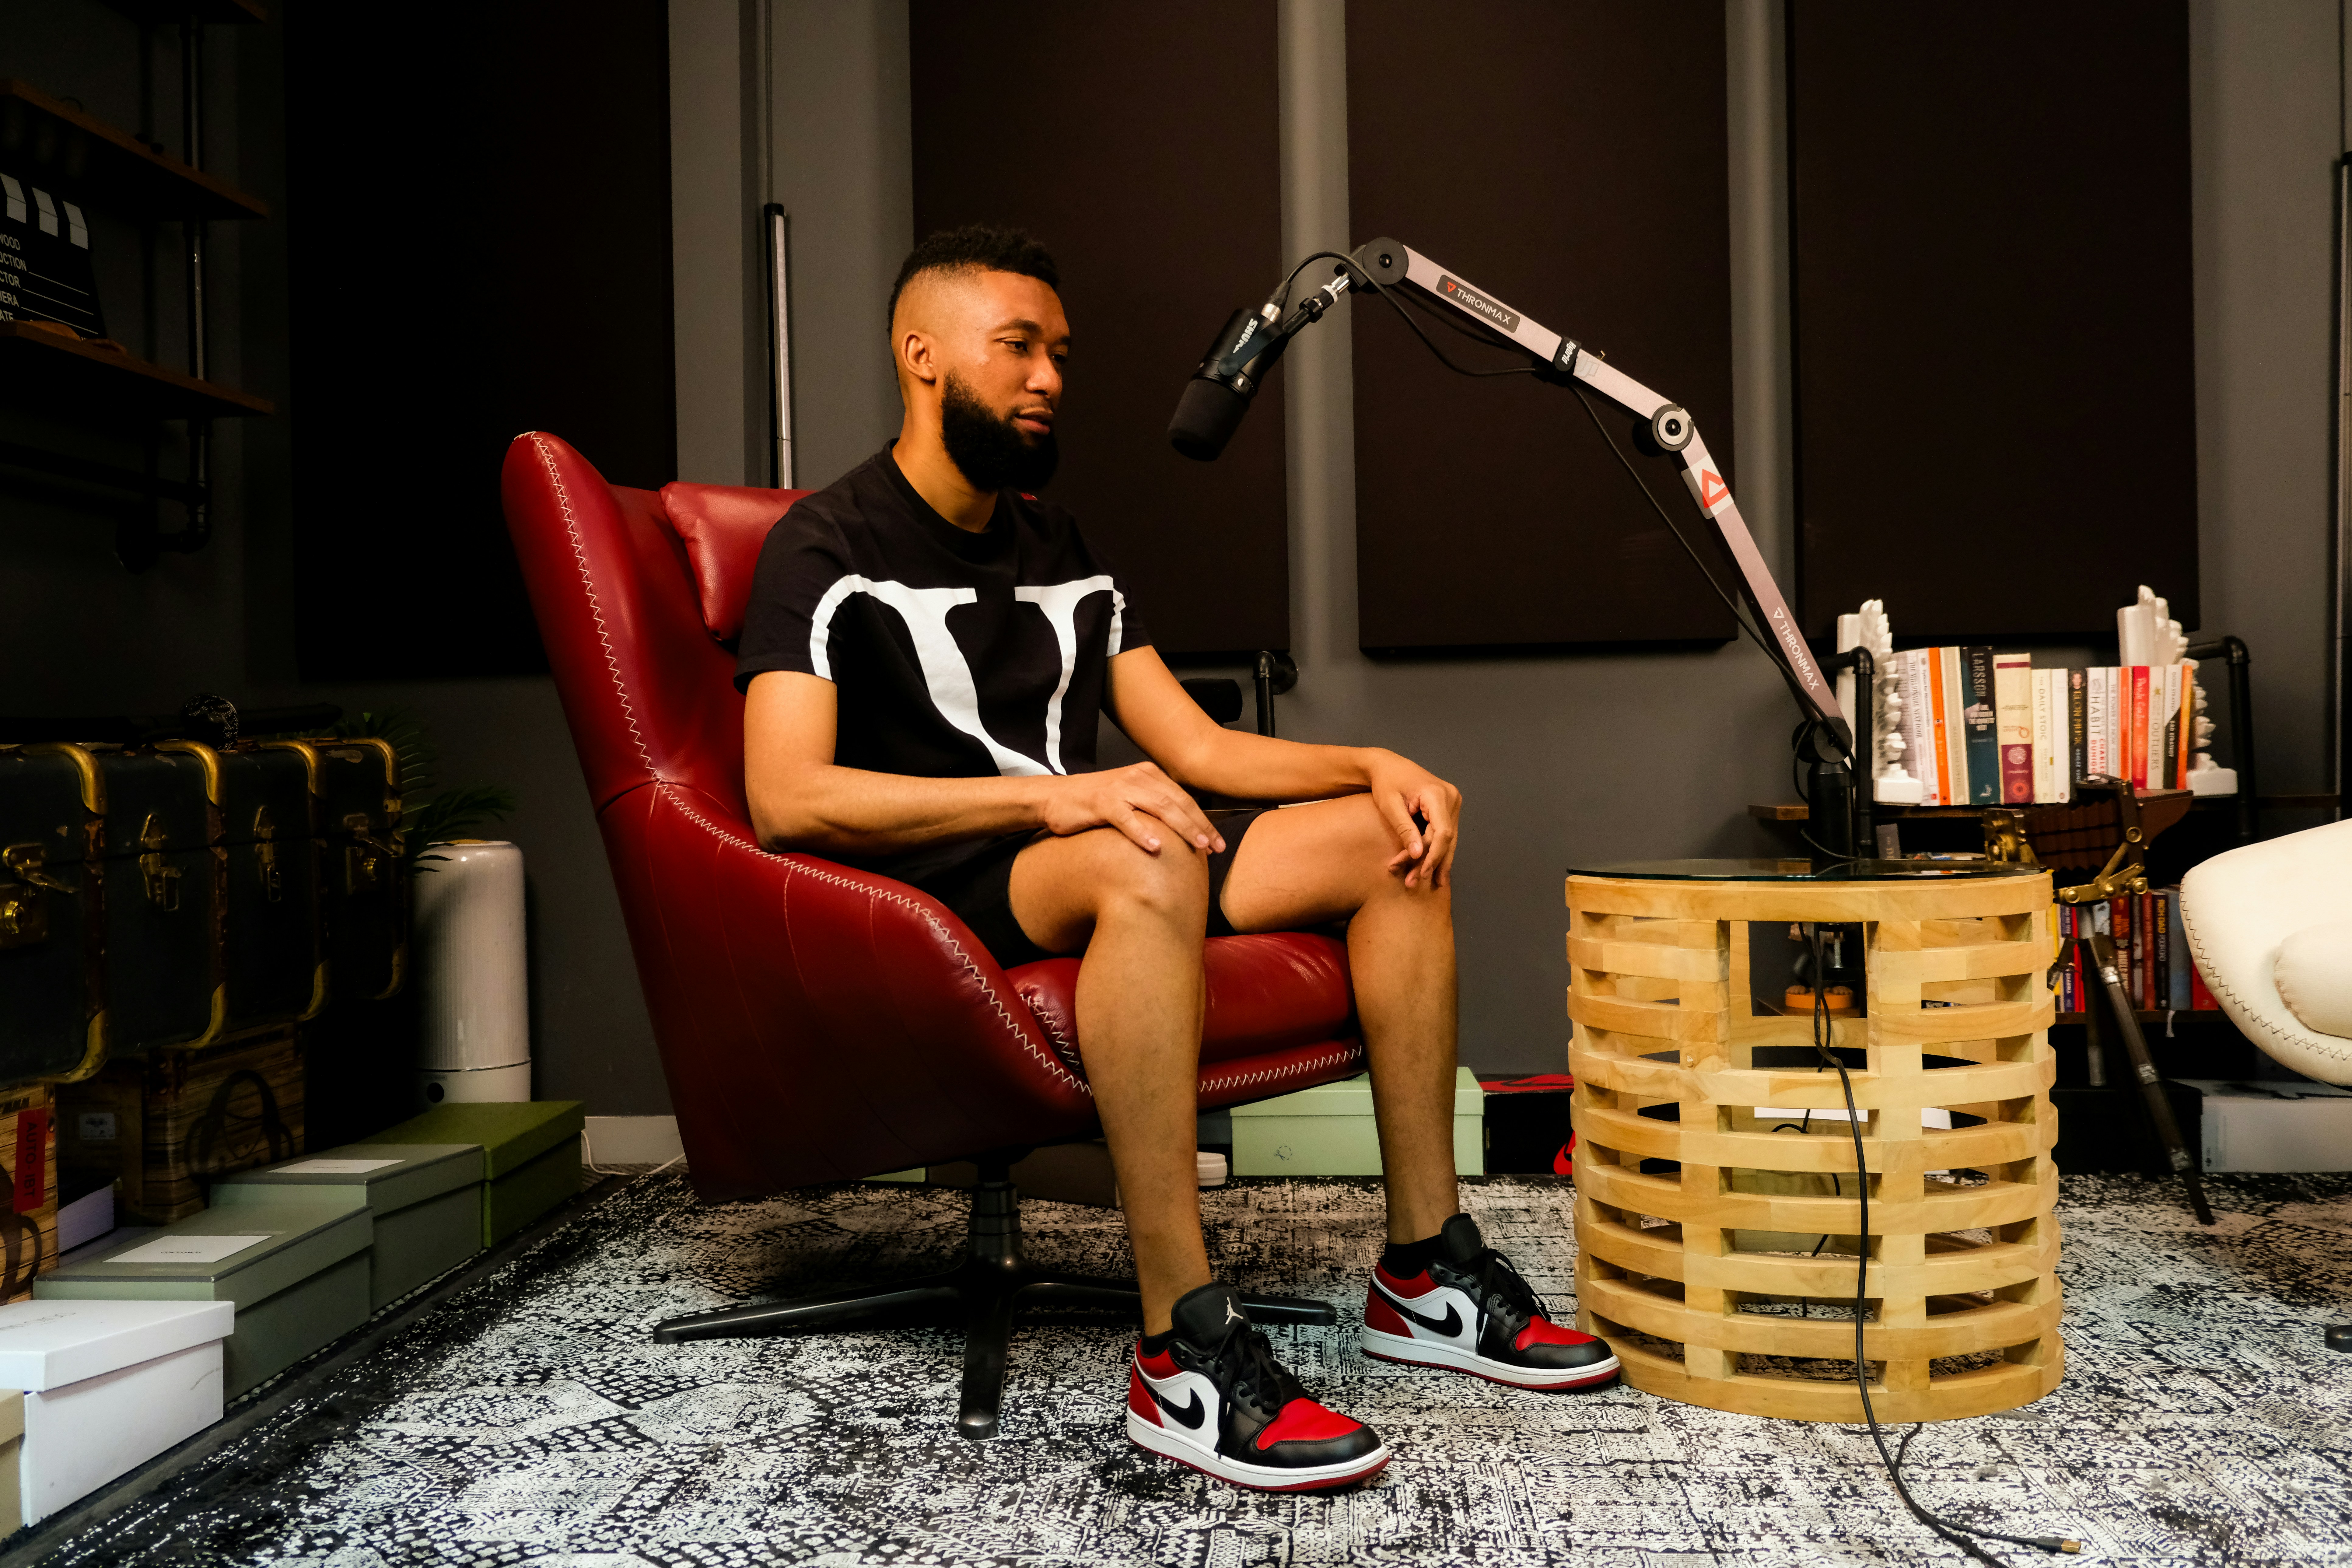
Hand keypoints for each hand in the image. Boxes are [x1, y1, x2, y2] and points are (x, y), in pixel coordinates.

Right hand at [1040, 762, 1224, 856]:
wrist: (1054, 798)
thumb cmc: (1094, 805)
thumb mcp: (1129, 800)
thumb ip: (1153, 810)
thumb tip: (1183, 834)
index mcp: (1148, 775)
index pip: (1183, 799)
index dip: (1204, 821)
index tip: (1219, 843)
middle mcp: (1137, 777)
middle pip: (1177, 802)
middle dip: (1200, 826)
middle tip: (1216, 848)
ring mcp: (1119, 788)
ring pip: (1159, 807)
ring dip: (1182, 827)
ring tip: (1198, 846)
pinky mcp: (1100, 802)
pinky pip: (1125, 817)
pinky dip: (1141, 831)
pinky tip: (1155, 846)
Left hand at [1364, 751, 1461, 889]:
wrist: (1386, 765)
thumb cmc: (1385, 782)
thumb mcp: (1390, 806)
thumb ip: (1405, 829)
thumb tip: (1417, 855)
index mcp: (1437, 794)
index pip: (1442, 832)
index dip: (1432, 856)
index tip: (1419, 873)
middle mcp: (1451, 797)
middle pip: (1447, 838)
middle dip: (1431, 862)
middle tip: (1413, 882)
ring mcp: (1452, 802)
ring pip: (1448, 839)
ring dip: (1434, 860)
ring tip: (1424, 882)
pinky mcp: (1447, 807)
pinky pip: (1444, 833)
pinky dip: (1435, 850)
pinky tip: (1431, 869)